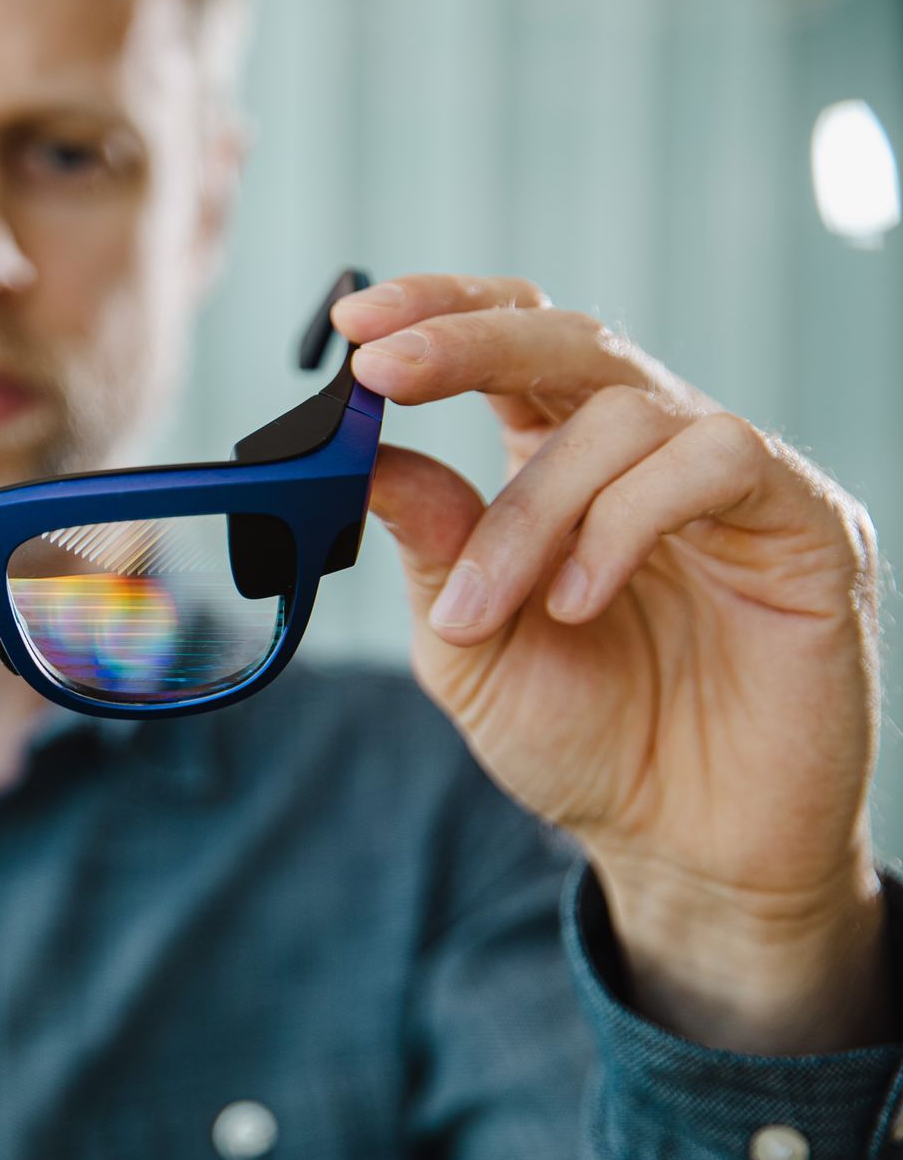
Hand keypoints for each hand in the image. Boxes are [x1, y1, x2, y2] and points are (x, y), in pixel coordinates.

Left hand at [332, 274, 888, 1053]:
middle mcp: (650, 455)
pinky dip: (623, 522)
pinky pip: (715, 461)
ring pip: (624, 413)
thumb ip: (428, 545)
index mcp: (564, 467)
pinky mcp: (804, 524)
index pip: (514, 342)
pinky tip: (577, 602)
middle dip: (465, 341)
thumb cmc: (582, 741)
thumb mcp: (467, 646)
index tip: (356, 325)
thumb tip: (366, 452)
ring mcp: (731, 484)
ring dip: (531, 508)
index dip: (441, 313)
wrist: (681, 847)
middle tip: (380, 368)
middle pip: (569, 338)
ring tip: (488, 610)